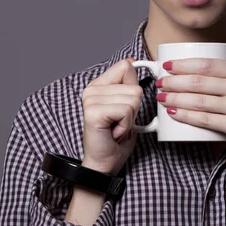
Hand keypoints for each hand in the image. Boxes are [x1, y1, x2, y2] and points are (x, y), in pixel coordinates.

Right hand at [81, 57, 142, 174]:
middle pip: (134, 86)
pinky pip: (126, 110)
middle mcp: (91, 90)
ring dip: (130, 119)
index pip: (126, 67)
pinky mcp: (93, 112)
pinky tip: (114, 132)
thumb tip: (132, 61)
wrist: (104, 164)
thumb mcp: (127, 106)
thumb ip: (129, 84)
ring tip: (116, 128)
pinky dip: (126, 125)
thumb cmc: (116, 138)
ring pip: (133, 99)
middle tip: (119, 123)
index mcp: (98, 85)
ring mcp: (90, 100)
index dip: (134, 88)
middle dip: (134, 109)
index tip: (125, 106)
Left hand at [155, 58, 225, 145]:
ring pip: (199, 101)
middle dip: (174, 82)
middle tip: (160, 83)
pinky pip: (205, 120)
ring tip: (162, 97)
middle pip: (199, 82)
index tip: (167, 65)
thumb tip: (187, 69)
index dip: (183, 64)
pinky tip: (174, 113)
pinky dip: (186, 116)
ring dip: (175, 99)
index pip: (206, 64)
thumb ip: (223, 72)